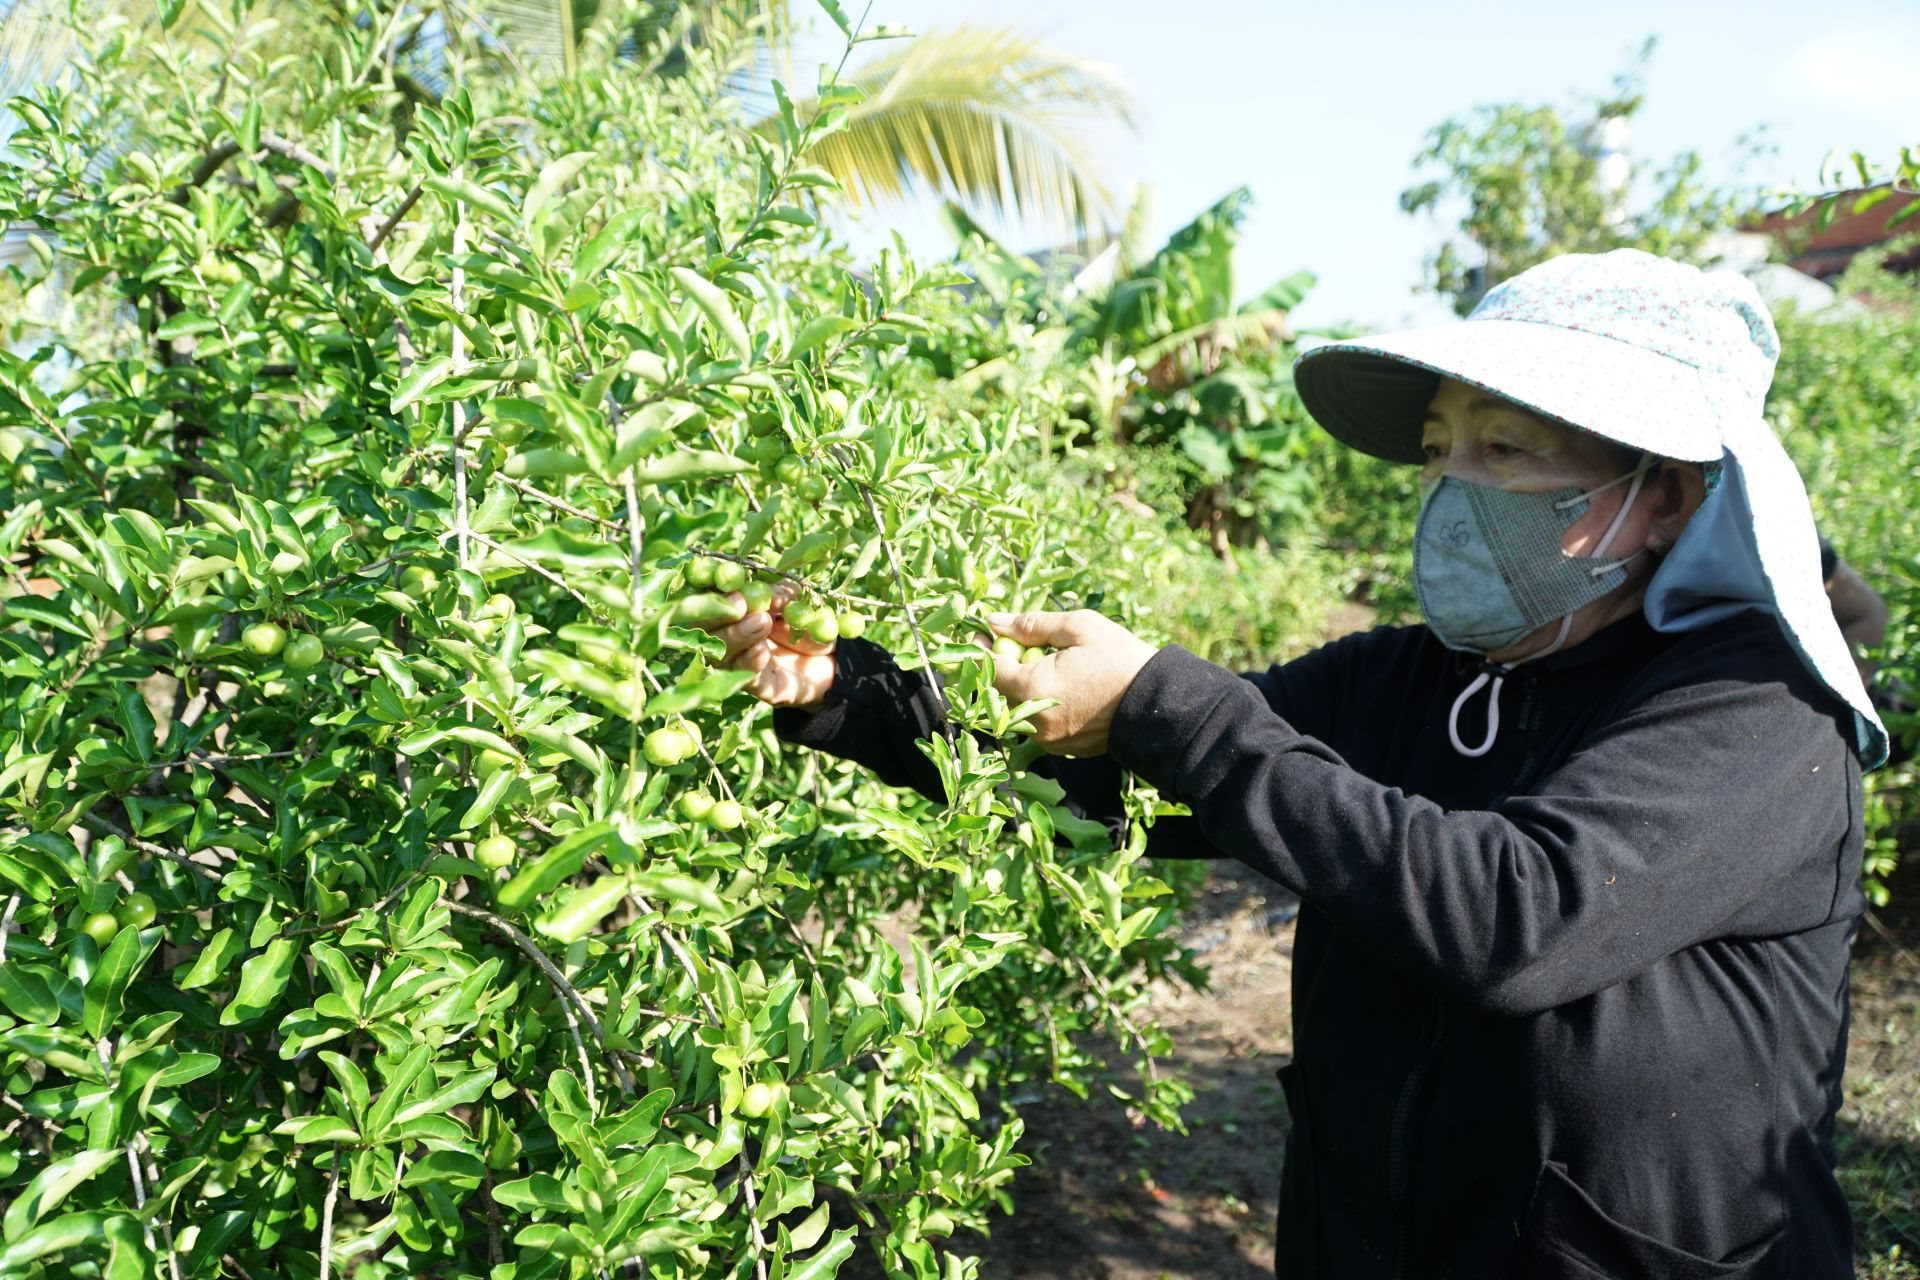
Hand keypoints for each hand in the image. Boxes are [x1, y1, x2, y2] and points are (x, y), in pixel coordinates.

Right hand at [705, 580, 836, 709]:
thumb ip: (779, 593)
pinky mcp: (757, 687)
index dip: (711, 591)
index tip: (728, 582)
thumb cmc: (801, 620)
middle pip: (702, 629)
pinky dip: (751, 662)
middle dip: (718, 615)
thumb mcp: (794, 598)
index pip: (704, 598)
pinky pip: (744, 678)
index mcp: (726, 609)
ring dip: (737, 636)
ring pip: (720, 655)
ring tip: (762, 621)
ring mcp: (736, 664)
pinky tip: (761, 651)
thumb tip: (769, 595)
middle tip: (741, 604)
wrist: (827, 658)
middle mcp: (723, 638)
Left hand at [988, 609, 1158, 755]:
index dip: (979, 650)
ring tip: (1042, 663)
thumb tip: (995, 622)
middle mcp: (1034, 722)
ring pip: (1016, 710)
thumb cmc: (1120, 660)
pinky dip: (1038, 704)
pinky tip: (1059, 685)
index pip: (988, 670)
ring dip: (1019, 686)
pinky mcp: (1062, 748)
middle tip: (1013, 643)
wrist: (1159, 705)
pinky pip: (1036, 723)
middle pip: (997, 693)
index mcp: (1033, 690)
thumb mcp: (1078, 628)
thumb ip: (1031, 625)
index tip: (982, 633)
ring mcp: (1048, 740)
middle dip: (999, 667)